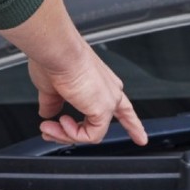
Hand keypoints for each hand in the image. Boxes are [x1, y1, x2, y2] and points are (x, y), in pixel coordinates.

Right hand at [28, 50, 147, 145]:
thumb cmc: (55, 60)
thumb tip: (48, 113)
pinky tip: (61, 121)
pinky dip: (72, 133)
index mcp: (102, 84)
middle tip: (49, 132)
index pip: (123, 108)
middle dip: (74, 135)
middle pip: (105, 124)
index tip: (141, 139)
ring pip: (93, 133)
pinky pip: (90, 136)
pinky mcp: (104, 110)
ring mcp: (109, 101)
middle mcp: (110, 92)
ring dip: (66, 134)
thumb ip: (53, 103)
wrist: (58, 51)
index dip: (131, 124)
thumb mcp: (53, 87)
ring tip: (48, 126)